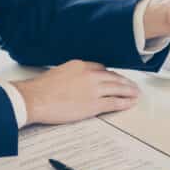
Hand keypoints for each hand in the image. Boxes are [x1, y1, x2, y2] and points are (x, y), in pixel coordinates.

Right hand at [12, 60, 139, 125]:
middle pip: (113, 77)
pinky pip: (114, 102)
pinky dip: (124, 102)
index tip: (114, 78)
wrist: (35, 98)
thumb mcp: (59, 72)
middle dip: (124, 81)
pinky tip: (129, 103)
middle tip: (131, 85)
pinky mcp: (94, 104)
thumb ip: (71, 74)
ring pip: (117, 88)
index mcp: (80, 65)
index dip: (110, 74)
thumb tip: (74, 80)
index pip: (101, 68)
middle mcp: (90, 75)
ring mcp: (93, 89)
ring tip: (135, 94)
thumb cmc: (41, 88)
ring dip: (129, 91)